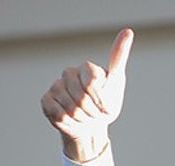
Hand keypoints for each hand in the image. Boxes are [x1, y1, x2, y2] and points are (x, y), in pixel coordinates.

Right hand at [41, 28, 133, 161]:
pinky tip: (73, 120)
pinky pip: (58, 114)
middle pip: (82, 98)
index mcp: (86, 68)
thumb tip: (127, 30)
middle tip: (96, 114)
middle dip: (93, 113)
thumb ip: (118, 57)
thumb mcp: (116, 82)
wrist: (91, 125)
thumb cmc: (105, 103)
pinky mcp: (46, 100)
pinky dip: (70, 123)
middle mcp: (69, 74)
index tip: (106, 106)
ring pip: (70, 108)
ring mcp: (56, 86)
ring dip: (83, 119)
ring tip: (85, 117)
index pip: (93, 83)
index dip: (101, 100)